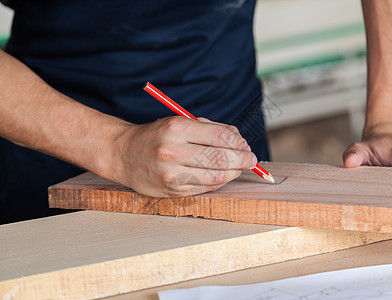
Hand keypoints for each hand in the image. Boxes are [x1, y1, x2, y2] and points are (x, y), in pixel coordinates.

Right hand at [109, 116, 256, 196]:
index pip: (220, 137)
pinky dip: (217, 182)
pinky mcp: (171, 190)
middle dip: (242, 160)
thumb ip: (209, 129)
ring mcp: (171, 174)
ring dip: (233, 173)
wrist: (123, 154)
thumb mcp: (180, 122)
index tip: (246, 146)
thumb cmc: (156, 136)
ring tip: (238, 168)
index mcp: (177, 129)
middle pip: (220, 159)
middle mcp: (173, 151)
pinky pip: (204, 188)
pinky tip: (221, 176)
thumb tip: (239, 140)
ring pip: (215, 177)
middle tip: (250, 160)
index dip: (239, 143)